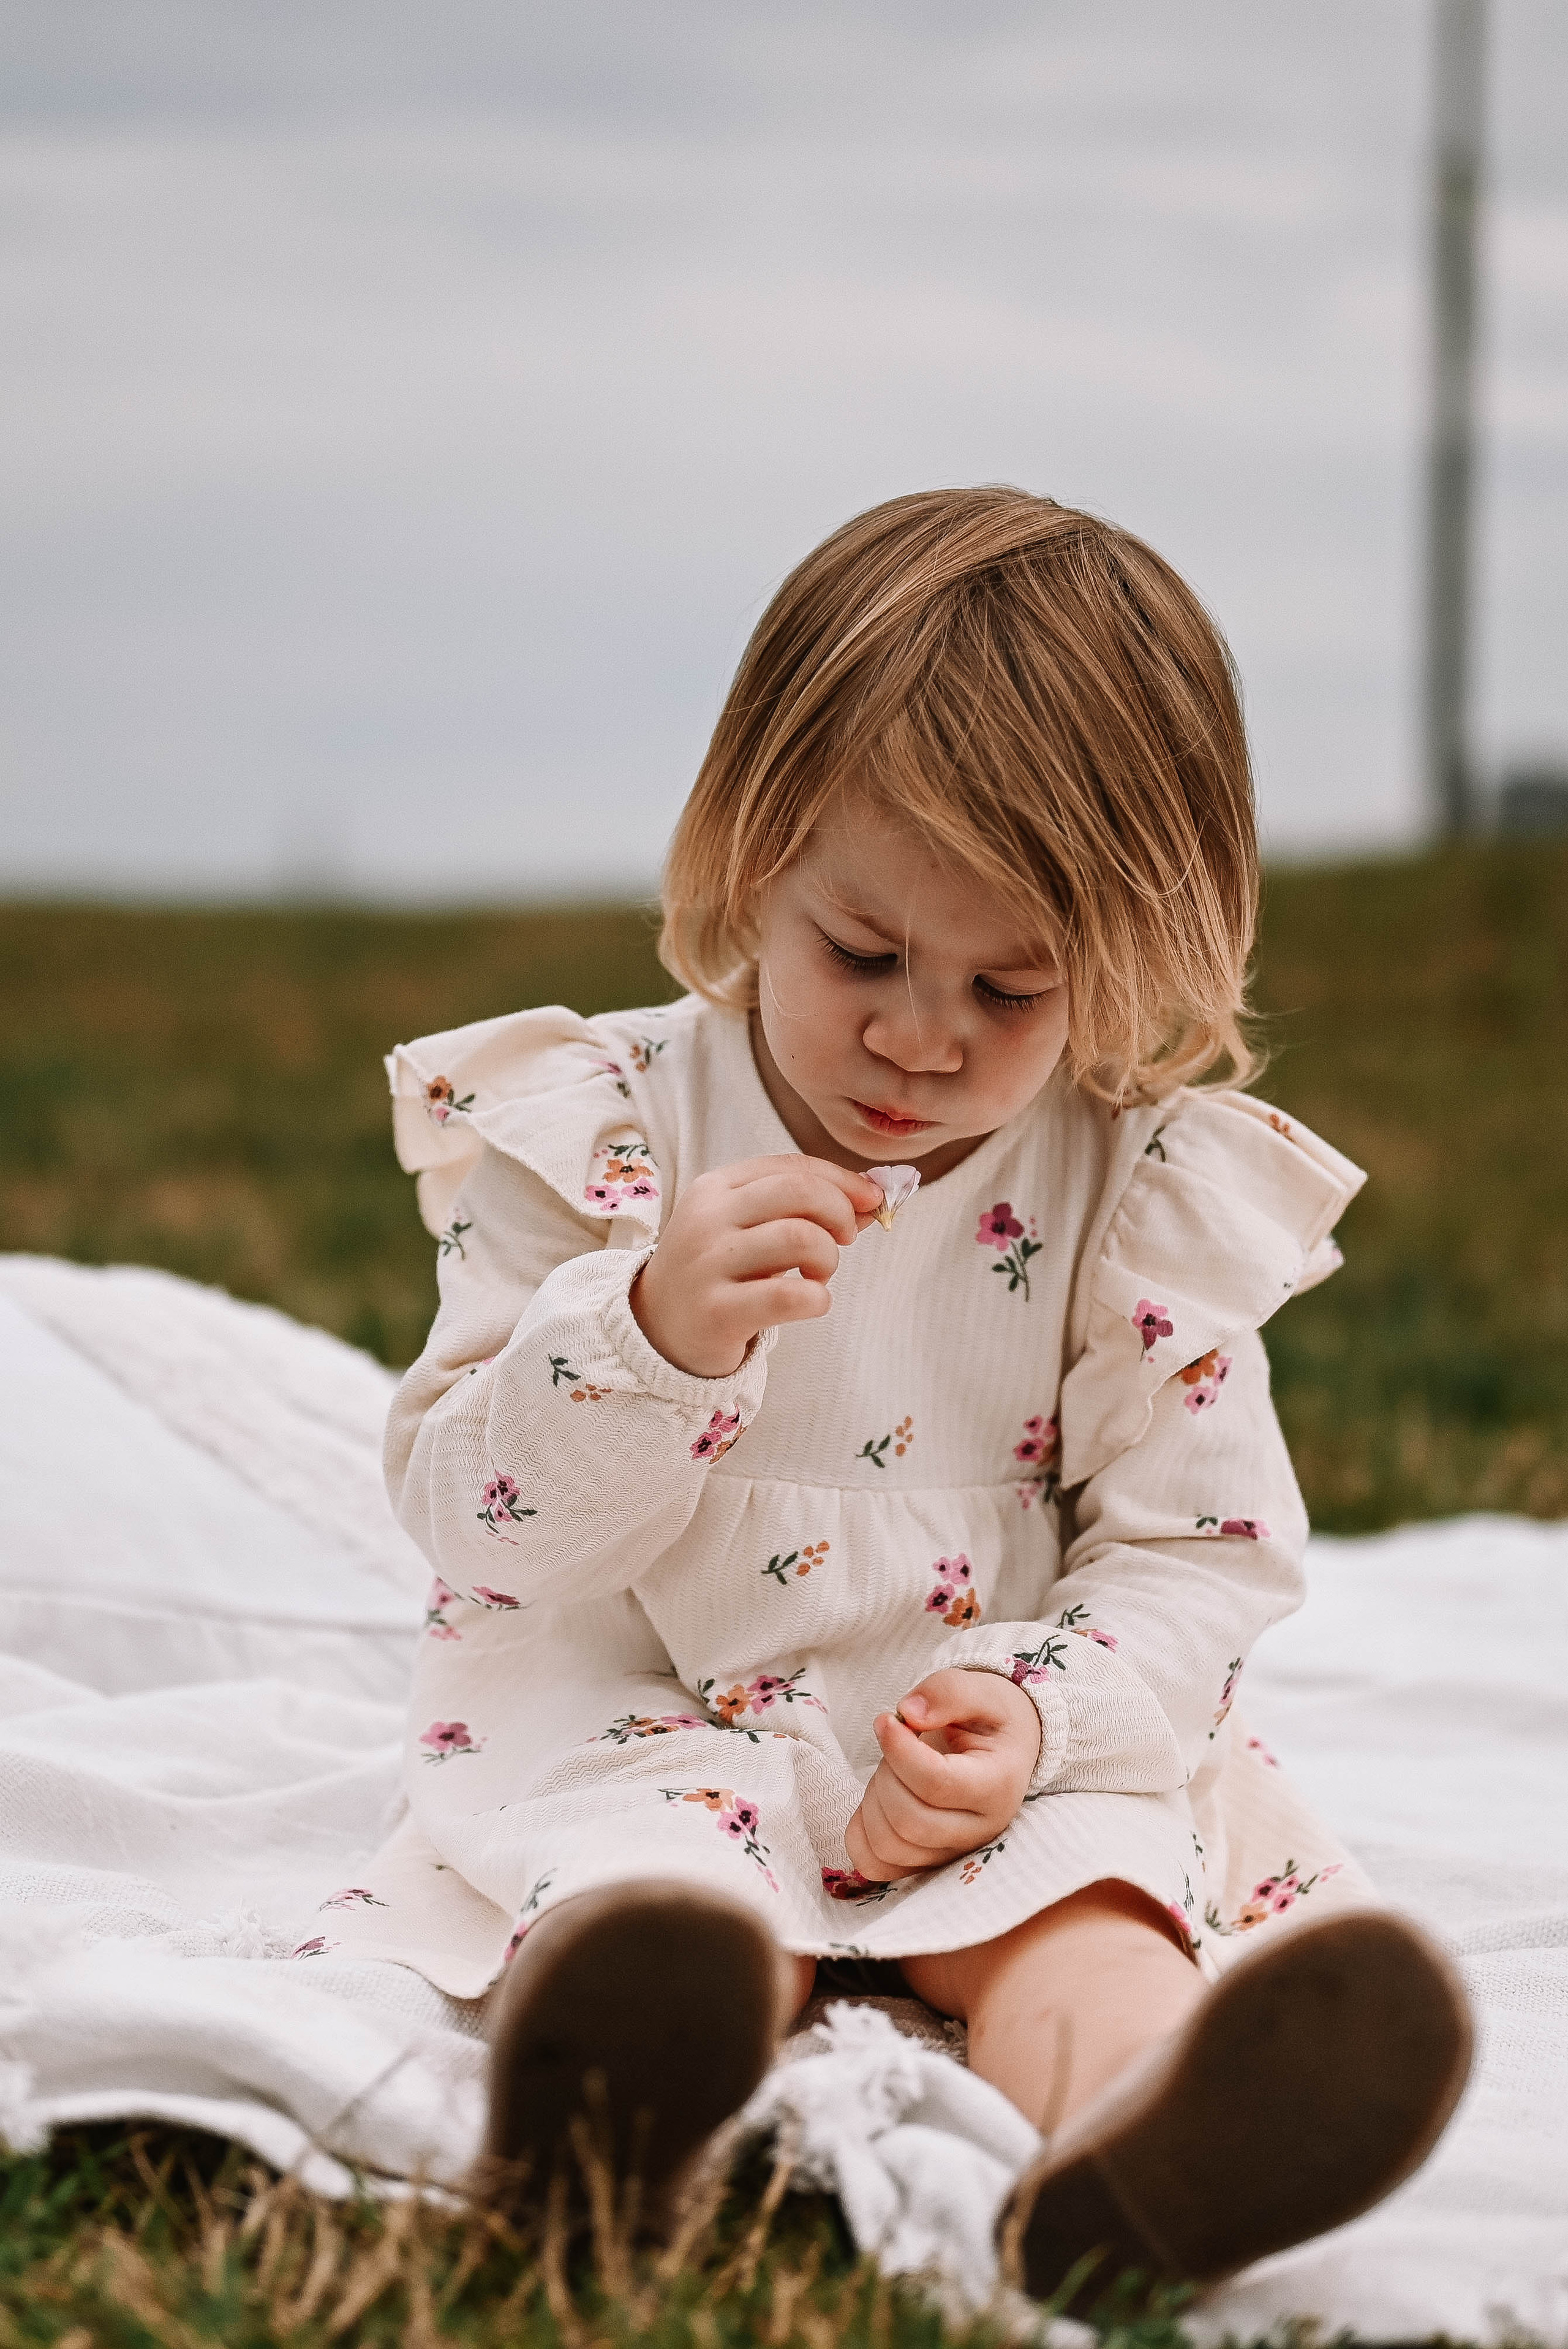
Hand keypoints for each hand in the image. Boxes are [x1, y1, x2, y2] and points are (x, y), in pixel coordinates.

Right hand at [631, 1153, 882, 1378]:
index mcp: (715, 1188)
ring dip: (828, 1259)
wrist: (658, 1329)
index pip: (791, 1166)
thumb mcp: (747, 1228)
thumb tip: (872, 1198)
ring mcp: (709, 1264)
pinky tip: (811, 1302)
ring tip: (818, 1276)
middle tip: (842, 1240)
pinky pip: (789, 1295)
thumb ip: (801, 1209)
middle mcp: (708, 1219)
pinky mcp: (717, 1312)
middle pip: (800, 1192)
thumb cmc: (717, 1272)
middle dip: (840, 1213)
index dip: (841, 1180)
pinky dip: (817, 1299)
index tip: (870, 1199)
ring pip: (800, 1238)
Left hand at [845, 1669, 1042, 1881]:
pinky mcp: (927, 1863)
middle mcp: (979, 1830)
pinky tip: (876, 1800)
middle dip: (887, 1774)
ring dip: (872, 1801)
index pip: (937, 1784)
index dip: (899, 1750)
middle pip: (910, 1821)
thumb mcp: (979, 1690)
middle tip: (895, 1744)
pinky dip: (860, 1833)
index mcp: (997, 1786)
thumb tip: (908, 1714)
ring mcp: (952, 1853)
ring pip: (889, 1846)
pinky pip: (876, 1865)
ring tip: (890, 1770)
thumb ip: (948, 1692)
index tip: (885, 1720)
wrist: (1001, 1748)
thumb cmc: (988, 1718)